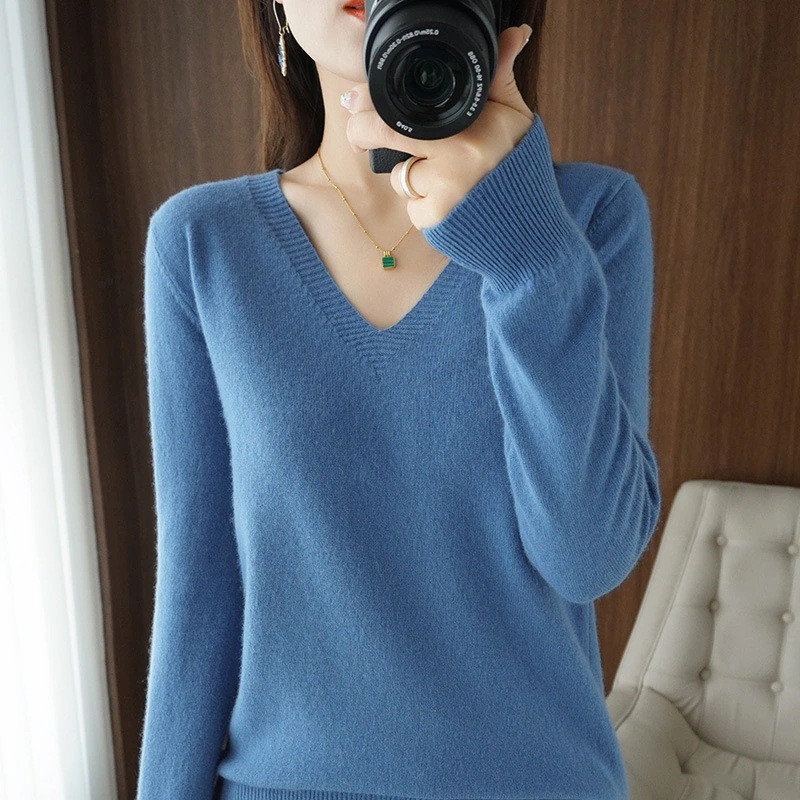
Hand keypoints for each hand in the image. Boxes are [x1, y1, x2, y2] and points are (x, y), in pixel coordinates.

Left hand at [342, 24, 534, 230]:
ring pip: (399, 175)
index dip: (369, 102)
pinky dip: (422, 206)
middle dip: (362, 134)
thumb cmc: (516, 162)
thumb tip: (514, 33)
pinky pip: (411, 207)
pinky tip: (445, 202)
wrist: (529, 218)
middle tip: (360, 135)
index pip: (402, 106)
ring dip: (409, 175)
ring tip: (440, 175)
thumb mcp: (513, 114)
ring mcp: (443, 189)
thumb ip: (501, 75)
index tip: (353, 101)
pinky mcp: (436, 218)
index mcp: (469, 123)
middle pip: (383, 135)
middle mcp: (455, 154)